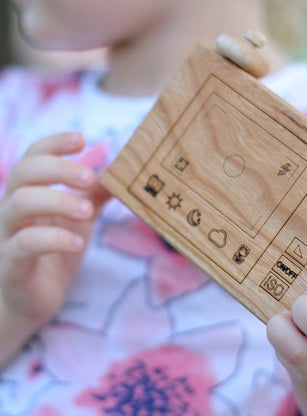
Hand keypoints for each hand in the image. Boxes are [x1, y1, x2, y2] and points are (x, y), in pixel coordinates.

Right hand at [0, 132, 110, 327]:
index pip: (33, 157)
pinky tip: (77, 243)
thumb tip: (119, 170)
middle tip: (89, 176)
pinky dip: (54, 238)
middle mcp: (12, 209)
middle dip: (58, 169)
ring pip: (19, 204)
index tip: (82, 138)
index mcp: (30, 193)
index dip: (53, 144)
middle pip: (23, 173)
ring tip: (88, 211)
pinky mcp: (12, 265)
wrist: (34, 298)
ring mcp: (8, 236)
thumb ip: (96, 194)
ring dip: (58, 201)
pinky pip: (25, 244)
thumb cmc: (57, 250)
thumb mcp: (81, 218)